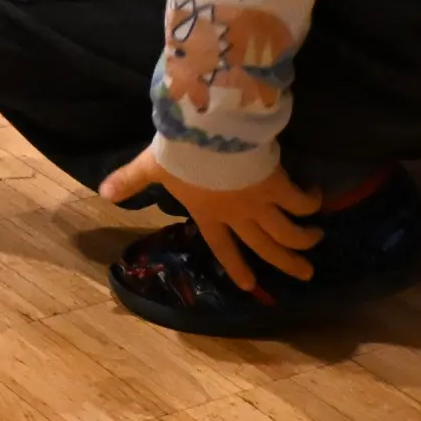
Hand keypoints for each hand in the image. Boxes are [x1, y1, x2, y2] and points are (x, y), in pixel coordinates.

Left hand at [100, 145, 322, 291]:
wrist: (209, 135)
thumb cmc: (181, 153)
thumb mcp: (152, 166)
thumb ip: (130, 181)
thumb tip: (102, 192)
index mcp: (209, 215)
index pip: (222, 247)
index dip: (236, 266)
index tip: (250, 286)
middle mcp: (238, 215)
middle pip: (266, 247)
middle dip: (286, 263)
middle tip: (305, 274)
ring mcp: (261, 203)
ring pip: (288, 230)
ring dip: (304, 238)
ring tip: (317, 240)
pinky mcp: (278, 185)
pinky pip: (300, 201)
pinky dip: (310, 201)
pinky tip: (317, 197)